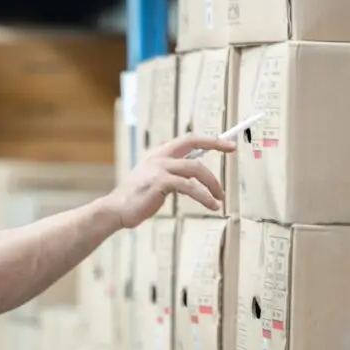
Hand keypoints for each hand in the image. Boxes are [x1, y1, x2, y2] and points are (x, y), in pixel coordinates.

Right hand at [104, 133, 236, 228]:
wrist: (116, 210)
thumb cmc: (137, 198)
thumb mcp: (155, 179)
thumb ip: (171, 172)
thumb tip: (194, 171)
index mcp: (159, 154)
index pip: (188, 139)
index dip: (209, 139)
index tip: (227, 143)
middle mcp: (159, 156)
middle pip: (194, 143)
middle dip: (215, 144)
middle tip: (233, 149)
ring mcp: (159, 168)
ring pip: (195, 168)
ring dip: (212, 184)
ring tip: (219, 199)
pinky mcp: (160, 183)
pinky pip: (189, 187)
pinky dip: (204, 196)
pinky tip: (211, 205)